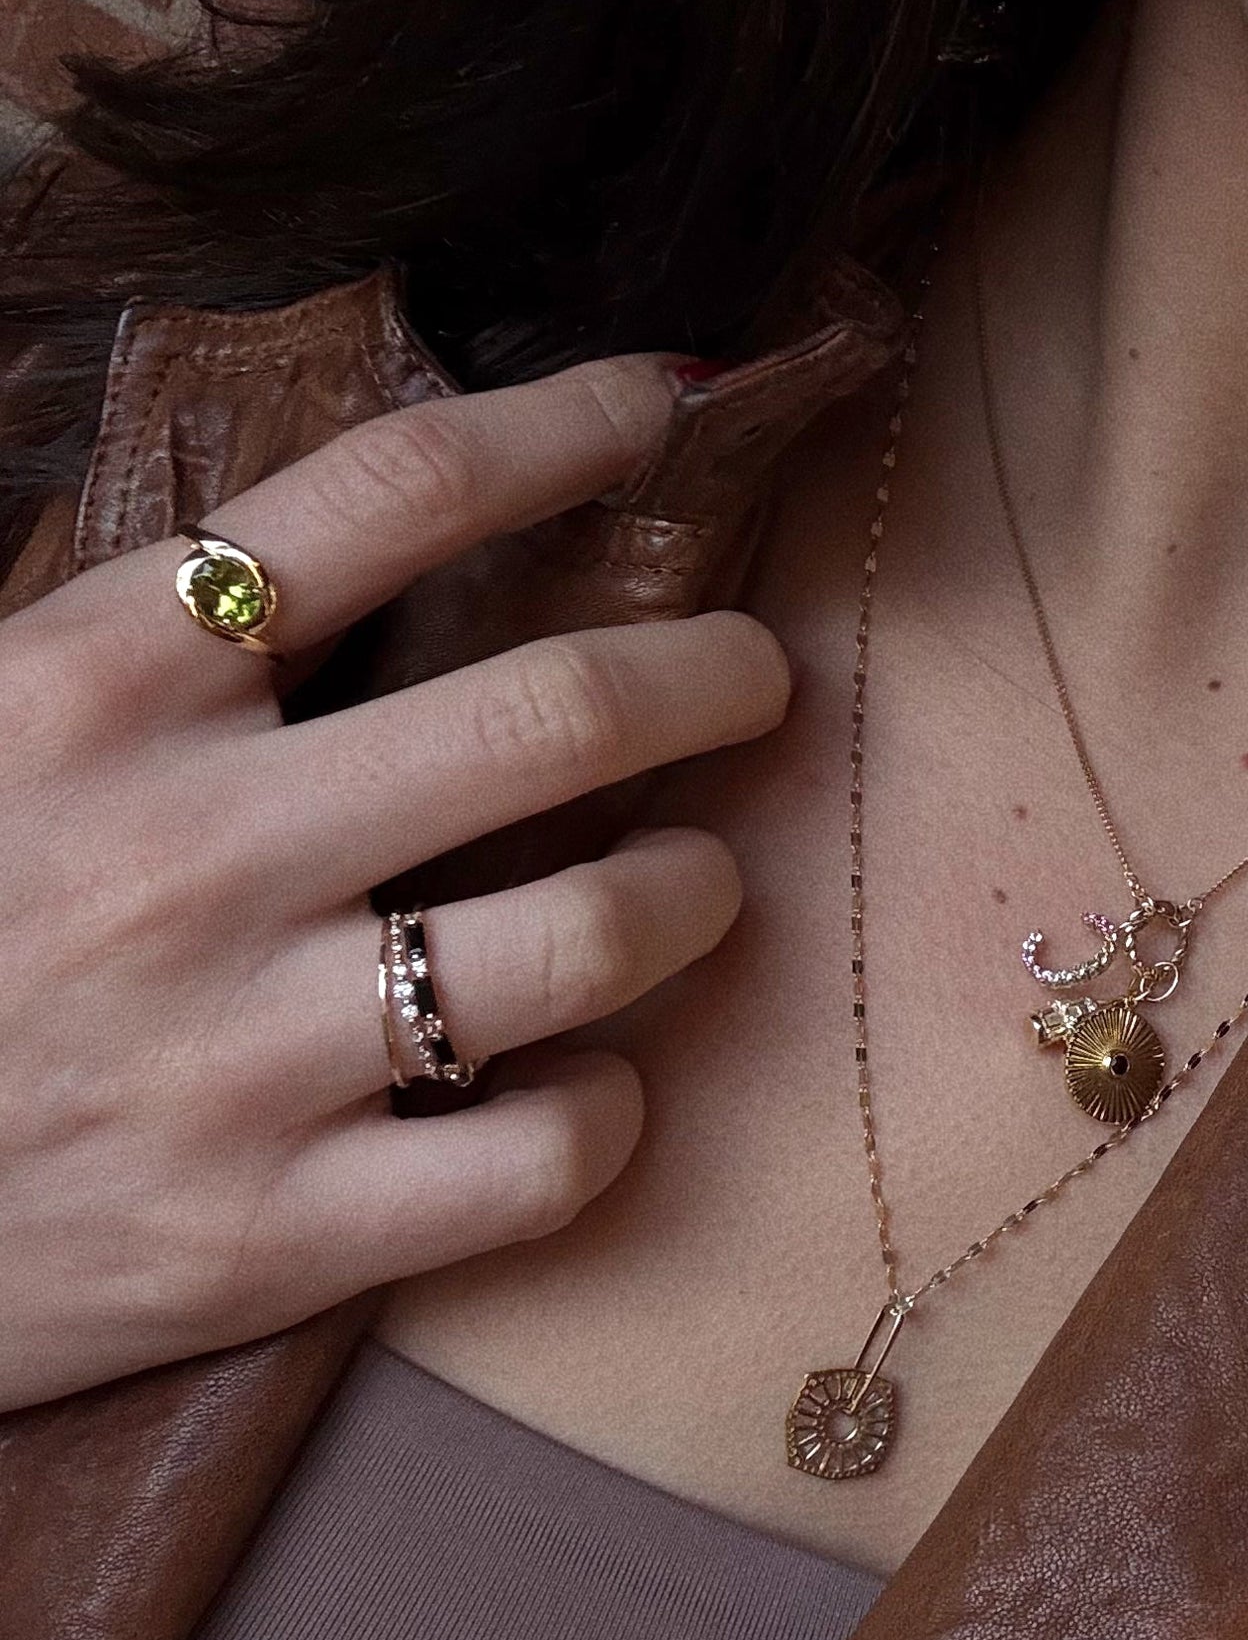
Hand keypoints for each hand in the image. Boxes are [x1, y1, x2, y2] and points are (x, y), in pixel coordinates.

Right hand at [0, 357, 790, 1410]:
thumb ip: (163, 631)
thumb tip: (387, 530)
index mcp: (97, 681)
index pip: (393, 490)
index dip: (569, 423)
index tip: (669, 405)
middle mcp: (183, 850)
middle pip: (555, 712)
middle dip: (712, 674)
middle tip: (759, 676)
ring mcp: (231, 1053)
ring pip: (589, 934)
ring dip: (694, 889)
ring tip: (698, 877)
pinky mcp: (264, 1234)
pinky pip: (539, 1158)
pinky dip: (610, 1112)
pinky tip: (596, 1081)